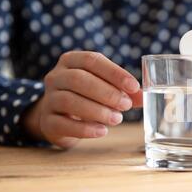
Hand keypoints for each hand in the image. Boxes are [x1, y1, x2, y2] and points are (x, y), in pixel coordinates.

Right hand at [22, 51, 142, 148]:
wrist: (58, 117)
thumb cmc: (87, 97)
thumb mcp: (104, 88)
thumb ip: (125, 91)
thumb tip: (144, 96)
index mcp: (71, 61)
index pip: (92, 60)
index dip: (114, 72)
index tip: (133, 86)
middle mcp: (56, 77)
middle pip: (78, 79)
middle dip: (106, 93)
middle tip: (126, 105)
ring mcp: (49, 99)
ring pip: (69, 100)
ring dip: (97, 111)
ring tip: (117, 119)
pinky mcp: (47, 121)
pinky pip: (63, 123)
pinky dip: (85, 128)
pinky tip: (102, 131)